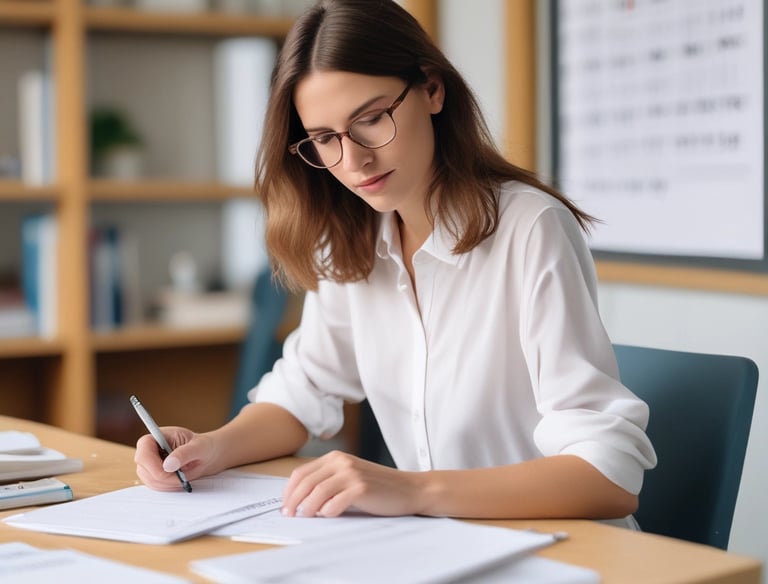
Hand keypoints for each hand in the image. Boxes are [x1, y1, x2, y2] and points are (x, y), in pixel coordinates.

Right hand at [134, 426, 216, 490]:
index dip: (154, 466)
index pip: (143, 454)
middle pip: (145, 470)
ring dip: (169, 483)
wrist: (206, 455)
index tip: (172, 471)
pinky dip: (169, 487)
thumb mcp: (199, 447)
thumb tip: (169, 464)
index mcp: (155, 437)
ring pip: (150, 481)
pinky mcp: (152, 476)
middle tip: (183, 475)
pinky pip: (156, 487)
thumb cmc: (203, 446)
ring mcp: (148, 465)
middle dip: (166, 477)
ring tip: (184, 475)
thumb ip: (184, 453)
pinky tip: (180, 479)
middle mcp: (147, 451)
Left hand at [281, 450, 424, 517]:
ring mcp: (352, 474)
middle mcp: (342, 461)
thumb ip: (328, 481)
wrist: (409, 489)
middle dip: (293, 501)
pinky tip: (329, 515)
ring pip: (317, 493)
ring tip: (306, 517)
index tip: (285, 505)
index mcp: (336, 457)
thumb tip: (300, 499)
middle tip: (289, 515)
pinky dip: (327, 512)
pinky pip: (335, 503)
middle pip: (306, 482)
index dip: (289, 490)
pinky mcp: (361, 488)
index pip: (302, 472)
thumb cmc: (378, 487)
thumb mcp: (350, 476)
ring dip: (307, 508)